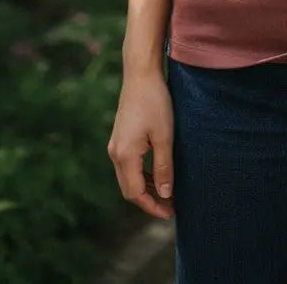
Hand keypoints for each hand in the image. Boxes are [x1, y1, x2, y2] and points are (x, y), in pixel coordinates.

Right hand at [107, 71, 174, 219]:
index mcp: (124, 156)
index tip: (170, 213)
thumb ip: (164, 167)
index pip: (135, 194)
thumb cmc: (155, 102)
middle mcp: (115, 153)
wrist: (141, 74)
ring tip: (167, 192)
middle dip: (149, 200)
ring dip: (146, 187)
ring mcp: (116, 144)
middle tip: (171, 206)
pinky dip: (142, 174)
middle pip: (129, 189)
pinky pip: (128, 164)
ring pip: (128, 177)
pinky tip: (158, 172)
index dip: (152, 207)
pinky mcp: (120, 136)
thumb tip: (165, 195)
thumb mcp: (164, 136)